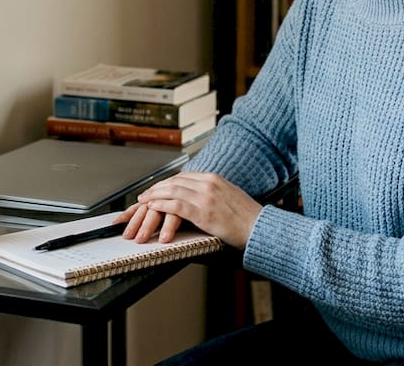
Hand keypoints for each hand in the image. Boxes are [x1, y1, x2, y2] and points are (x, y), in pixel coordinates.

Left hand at [121, 172, 262, 248]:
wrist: (260, 227)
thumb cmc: (247, 217)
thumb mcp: (229, 196)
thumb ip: (214, 193)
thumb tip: (199, 197)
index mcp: (214, 178)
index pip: (182, 176)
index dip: (166, 183)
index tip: (156, 188)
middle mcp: (209, 184)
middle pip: (174, 181)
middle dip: (156, 188)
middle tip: (143, 195)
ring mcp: (206, 197)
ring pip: (172, 191)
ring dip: (154, 196)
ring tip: (143, 202)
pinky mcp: (204, 213)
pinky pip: (176, 206)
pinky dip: (162, 205)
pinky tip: (153, 208)